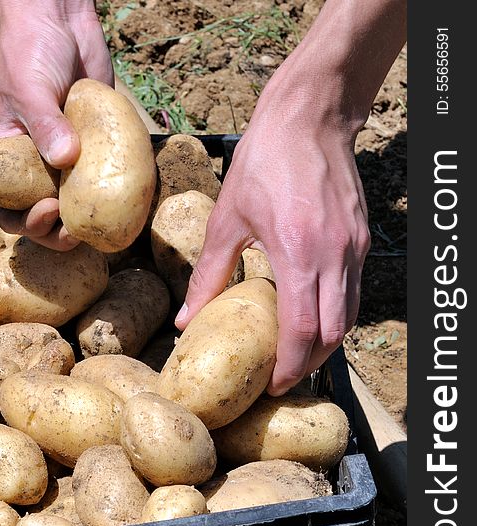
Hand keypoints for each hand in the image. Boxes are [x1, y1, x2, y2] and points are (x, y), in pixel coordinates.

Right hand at [0, 0, 113, 249]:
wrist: (61, 21)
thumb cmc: (30, 50)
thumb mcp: (30, 88)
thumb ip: (44, 123)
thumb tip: (66, 159)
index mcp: (5, 161)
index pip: (7, 209)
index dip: (25, 222)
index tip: (48, 210)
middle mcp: (34, 167)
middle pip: (43, 217)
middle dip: (58, 232)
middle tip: (78, 231)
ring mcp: (65, 161)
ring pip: (75, 206)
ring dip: (87, 220)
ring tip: (104, 222)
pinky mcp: (93, 150)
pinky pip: (101, 180)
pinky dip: (112, 194)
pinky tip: (127, 198)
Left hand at [174, 0, 404, 395]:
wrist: (311, 117)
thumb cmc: (264, 162)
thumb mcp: (227, 218)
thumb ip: (208, 275)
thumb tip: (184, 320)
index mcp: (299, 252)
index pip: (303, 329)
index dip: (288, 365)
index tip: (271, 387)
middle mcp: (335, 256)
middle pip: (332, 334)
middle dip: (307, 364)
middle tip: (281, 379)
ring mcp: (354, 248)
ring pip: (348, 317)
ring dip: (324, 344)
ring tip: (294, 356)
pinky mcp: (362, 239)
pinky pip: (353, 293)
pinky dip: (334, 316)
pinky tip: (310, 318)